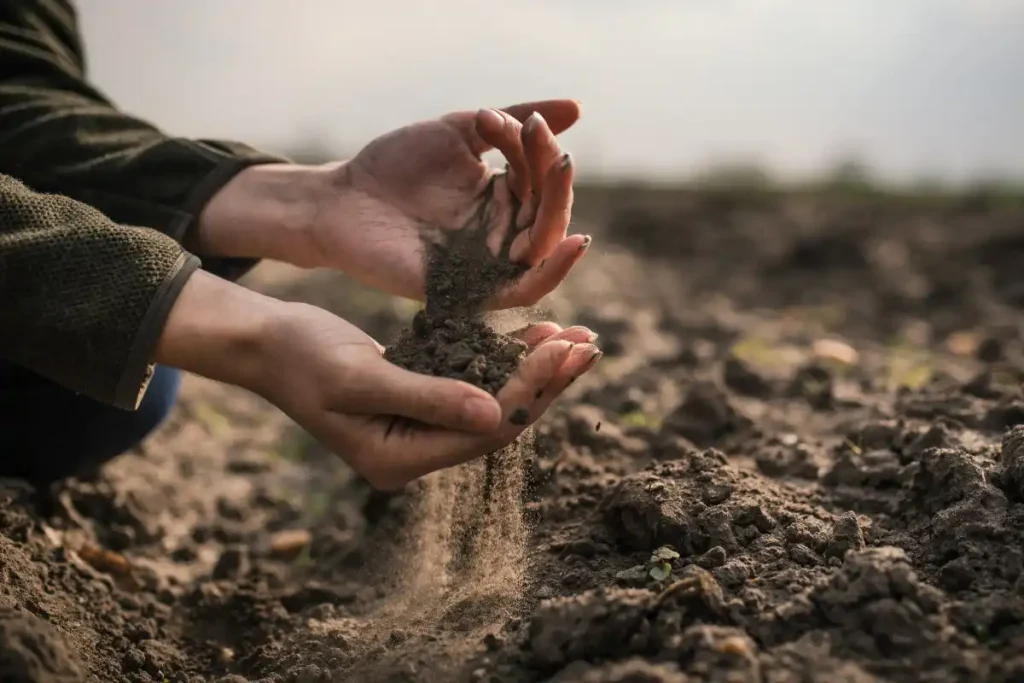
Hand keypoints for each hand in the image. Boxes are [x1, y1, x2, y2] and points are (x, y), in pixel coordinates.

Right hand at [156, 271, 601, 489]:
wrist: (265, 341)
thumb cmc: (300, 357)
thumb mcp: (360, 378)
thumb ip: (428, 397)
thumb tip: (496, 414)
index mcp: (400, 459)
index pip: (485, 430)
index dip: (531, 391)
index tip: (567, 350)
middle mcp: (414, 450)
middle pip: (498, 419)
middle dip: (545, 381)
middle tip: (589, 343)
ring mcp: (417, 426)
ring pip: (492, 399)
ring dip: (532, 368)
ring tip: (576, 336)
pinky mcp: (419, 396)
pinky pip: (473, 381)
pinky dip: (503, 357)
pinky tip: (534, 333)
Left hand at [195, 100, 588, 309]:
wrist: (340, 199)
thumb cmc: (393, 164)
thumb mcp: (459, 130)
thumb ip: (511, 123)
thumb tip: (577, 107)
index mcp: (502, 199)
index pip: (540, 179)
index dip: (540, 150)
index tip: (523, 121)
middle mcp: (502, 235)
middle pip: (550, 215)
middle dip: (555, 178)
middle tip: (549, 146)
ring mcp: (488, 265)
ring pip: (544, 248)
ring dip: (559, 210)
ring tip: (559, 168)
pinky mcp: (472, 293)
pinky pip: (524, 291)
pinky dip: (552, 272)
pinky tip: (572, 243)